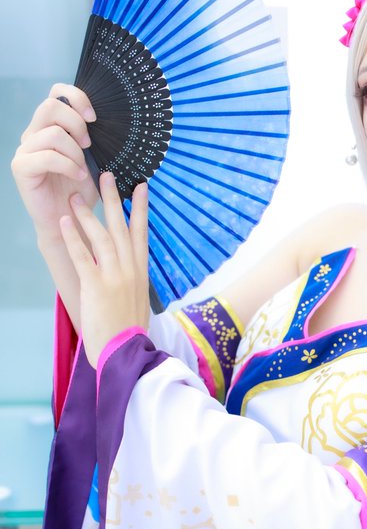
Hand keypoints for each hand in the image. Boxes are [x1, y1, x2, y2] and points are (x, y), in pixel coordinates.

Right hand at [11, 84, 99, 247]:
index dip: (77, 97)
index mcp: (50, 126)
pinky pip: (46, 157)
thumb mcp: (94, 158)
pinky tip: (79, 176)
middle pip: (51, 106)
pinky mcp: (21, 168)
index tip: (95, 118)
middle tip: (89, 146)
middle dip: (77, 125)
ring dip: (75, 151)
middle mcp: (34, 134)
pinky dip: (68, 166)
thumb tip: (110, 117)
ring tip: (83, 168)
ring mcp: (25, 150)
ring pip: (52, 133)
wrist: (71, 220)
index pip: (57, 92)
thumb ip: (93, 136)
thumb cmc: (82, 190)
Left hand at [60, 172, 149, 368]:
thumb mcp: (137, 301)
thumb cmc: (129, 331)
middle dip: (114, 200)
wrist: (126, 352)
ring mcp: (115, 277)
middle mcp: (130, 270)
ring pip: (102, 237)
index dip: (140, 208)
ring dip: (88, 214)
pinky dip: (73, 238)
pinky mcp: (97, 286)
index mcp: (140, 273)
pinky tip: (64, 222)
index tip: (140, 187)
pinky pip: (83, 257)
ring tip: (76, 196)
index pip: (141, 233)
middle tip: (106, 175)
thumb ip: (131, 281)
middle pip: (121, 227)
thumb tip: (127, 270)